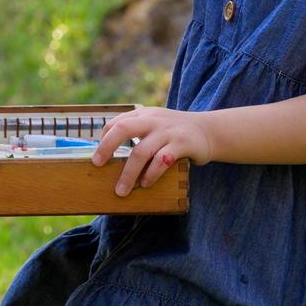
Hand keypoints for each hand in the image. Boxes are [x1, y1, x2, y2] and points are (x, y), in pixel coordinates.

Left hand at [92, 106, 212, 196]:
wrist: (208, 130)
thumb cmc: (174, 131)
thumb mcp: (154, 123)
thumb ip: (136, 130)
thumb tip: (107, 151)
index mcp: (144, 115)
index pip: (117, 122)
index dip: (104, 139)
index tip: (97, 157)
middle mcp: (153, 120)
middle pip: (123, 129)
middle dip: (107, 147)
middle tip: (97, 164)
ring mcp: (168, 131)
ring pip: (141, 151)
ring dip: (129, 173)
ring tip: (121, 190)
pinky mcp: (182, 144)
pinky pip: (161, 160)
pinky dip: (151, 174)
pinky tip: (145, 184)